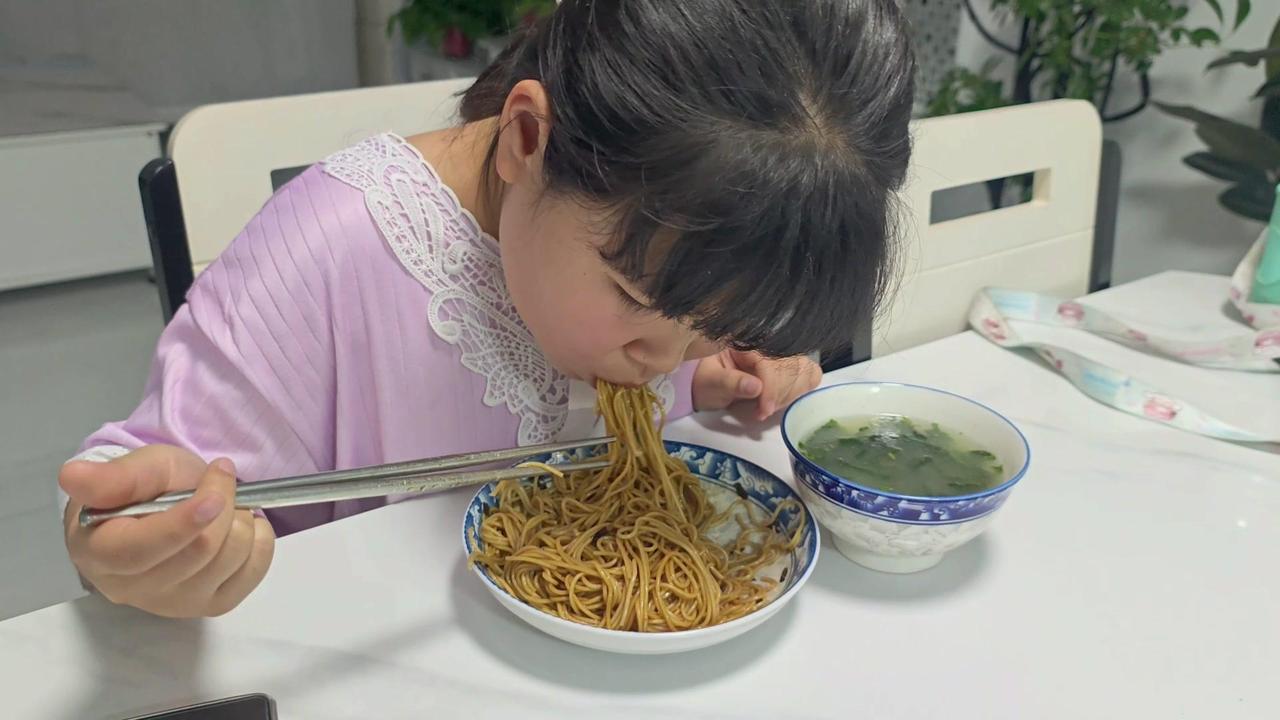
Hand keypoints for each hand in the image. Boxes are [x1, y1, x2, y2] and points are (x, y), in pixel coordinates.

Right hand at [59, 445, 274, 617]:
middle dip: (223, 508)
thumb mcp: (136, 469)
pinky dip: (260, 543)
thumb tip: (72, 476)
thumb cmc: (146, 487)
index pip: (141, 550)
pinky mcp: (208, 606)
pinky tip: (245, 525)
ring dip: (242, 522)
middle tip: (219, 479)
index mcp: (100, 553)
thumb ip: (112, 477)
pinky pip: (252, 576)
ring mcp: (172, 604)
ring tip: (228, 504)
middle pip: (197, 554)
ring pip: (228, 563)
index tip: (213, 493)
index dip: (182, 523)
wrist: (169, 506)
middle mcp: (131, 589)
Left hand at [692, 350, 821, 419]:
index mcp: (748, 342)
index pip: (773, 362)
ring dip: (791, 394)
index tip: (763, 411)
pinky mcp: (790, 365)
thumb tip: (756, 387)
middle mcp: (770, 343)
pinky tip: (782, 400)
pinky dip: (801, 390)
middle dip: (781, 394)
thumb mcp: (711, 382)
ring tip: (769, 405)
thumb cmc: (706, 380)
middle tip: (761, 411)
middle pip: (795, 367)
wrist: (706, 382)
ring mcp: (782, 353)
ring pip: (806, 371)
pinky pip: (810, 374)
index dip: (772, 388)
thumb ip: (732, 382)